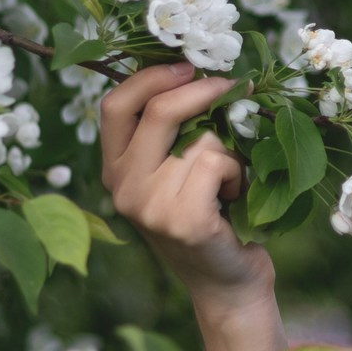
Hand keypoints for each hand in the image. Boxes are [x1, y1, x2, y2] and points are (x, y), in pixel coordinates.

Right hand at [99, 61, 273, 312]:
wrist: (227, 284)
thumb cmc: (212, 217)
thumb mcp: (178, 172)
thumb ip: (172, 133)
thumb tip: (197, 70)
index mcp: (114, 169)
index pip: (114, 104)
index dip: (151, 76)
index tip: (187, 66)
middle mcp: (122, 186)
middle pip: (158, 110)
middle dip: (203, 91)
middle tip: (234, 88)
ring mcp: (148, 205)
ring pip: (201, 138)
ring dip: (230, 151)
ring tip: (229, 181)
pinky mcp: (181, 219)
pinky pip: (217, 162)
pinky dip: (237, 173)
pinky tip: (234, 198)